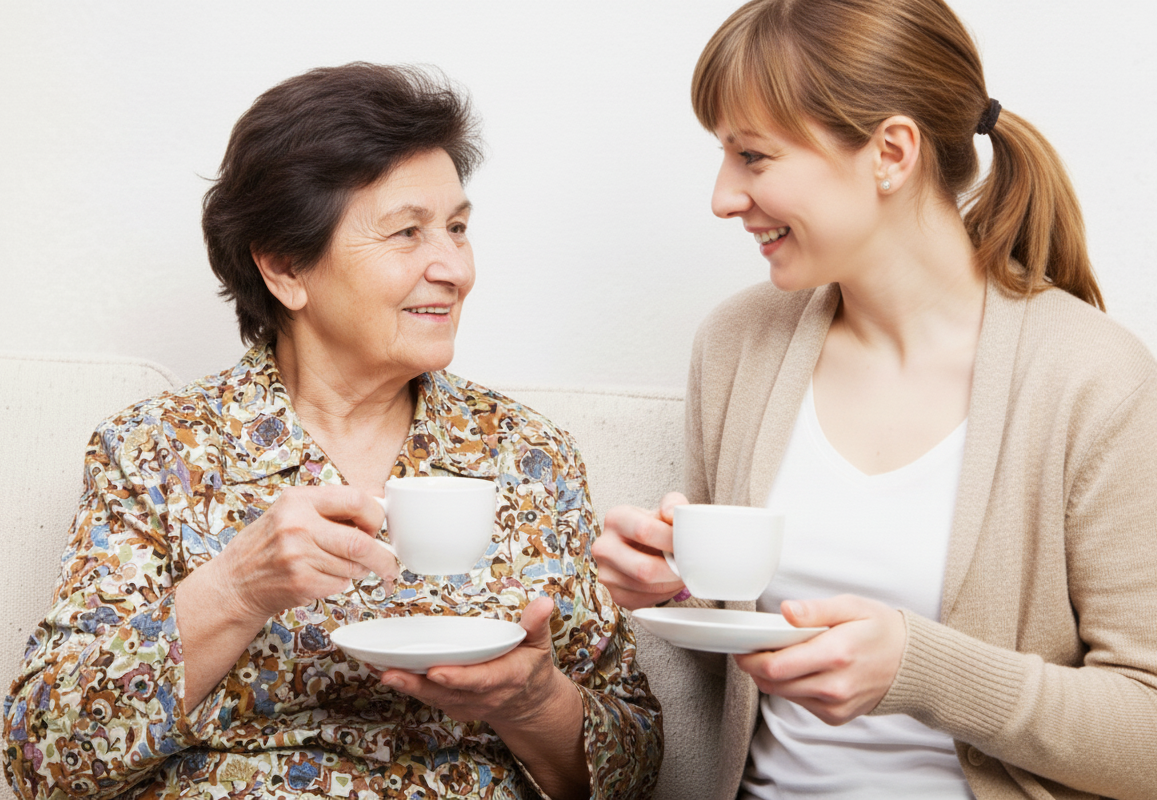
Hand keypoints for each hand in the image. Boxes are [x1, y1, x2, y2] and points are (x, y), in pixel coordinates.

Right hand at [209, 484, 397, 623]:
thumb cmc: (269, 544)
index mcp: (299, 500)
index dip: (376, 516)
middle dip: (383, 556)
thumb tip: (379, 502)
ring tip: (344, 567)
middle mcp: (297, 525)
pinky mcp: (300, 583)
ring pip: (354, 566)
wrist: (235, 583)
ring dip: (359, 570)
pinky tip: (322, 577)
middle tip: (389, 563)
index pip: (356, 500)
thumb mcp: (292, 511)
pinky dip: (340, 583)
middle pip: (360, 542)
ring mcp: (297, 556)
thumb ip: (331, 506)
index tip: (379, 526)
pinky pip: (340, 584)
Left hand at [378, 596, 573, 726]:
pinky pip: (428, 697)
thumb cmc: (531, 669)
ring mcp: (466, 704)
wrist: (529, 705)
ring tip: (381, 670)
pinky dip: (408, 686)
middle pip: (446, 692)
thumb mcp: (540, 645)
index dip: (458, 677)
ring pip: (432, 697)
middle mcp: (483, 696)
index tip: (437, 670)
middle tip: (391, 672)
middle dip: (418, 684)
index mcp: (506, 679)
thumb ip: (537, 624)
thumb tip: (544, 602)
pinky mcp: (453, 705)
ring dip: (406, 685)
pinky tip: (387, 671)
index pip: (480, 680)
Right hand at [592, 492, 688, 608]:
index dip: (671, 540)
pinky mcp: (615, 595)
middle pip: (644, 568)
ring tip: (680, 571)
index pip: (644, 531)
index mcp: (615, 519)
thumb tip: (671, 513)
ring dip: (671, 583)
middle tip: (689, 565)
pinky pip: (645, 601)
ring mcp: (606, 573)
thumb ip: (674, 504)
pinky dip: (664, 595)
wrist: (645, 546)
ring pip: (646, 588)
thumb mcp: (666, 509)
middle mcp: (603, 547)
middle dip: (674, 570)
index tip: (687, 543)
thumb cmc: (657, 527)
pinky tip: (668, 581)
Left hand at [733, 595, 905, 725]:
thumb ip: (815, 609)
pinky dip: (792, 687)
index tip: (743, 646)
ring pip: (783, 695)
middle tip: (754, 649)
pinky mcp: (836, 716)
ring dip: (773, 677)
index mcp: (836, 654)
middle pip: (774, 683)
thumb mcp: (852, 606)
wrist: (912, 664)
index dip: (751, 657)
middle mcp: (834, 686)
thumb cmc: (882, 631)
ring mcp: (836, 705)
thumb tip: (786, 611)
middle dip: (756, 666)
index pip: (776, 665)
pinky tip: (802, 671)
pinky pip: (800, 703)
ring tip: (780, 656)